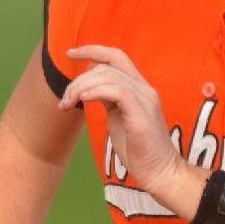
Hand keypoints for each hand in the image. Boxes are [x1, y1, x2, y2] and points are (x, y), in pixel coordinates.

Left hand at [62, 45, 179, 198]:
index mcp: (139, 88)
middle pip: (106, 66)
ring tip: (68, 105)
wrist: (160, 172)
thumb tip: (88, 87)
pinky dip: (96, 92)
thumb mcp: (118, 118)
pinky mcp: (142, 114)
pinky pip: (117, 91)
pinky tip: (83, 100)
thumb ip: (108, 99)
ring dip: (81, 88)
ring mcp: (145, 100)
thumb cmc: (138, 150)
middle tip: (64, 101)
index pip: (116, 56)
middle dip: (78, 79)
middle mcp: (144, 89)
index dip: (92, 50)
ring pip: (108, 76)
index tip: (70, 53)